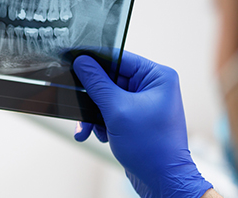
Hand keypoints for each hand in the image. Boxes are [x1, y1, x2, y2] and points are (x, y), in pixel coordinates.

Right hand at [72, 50, 211, 197]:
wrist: (162, 180)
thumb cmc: (152, 148)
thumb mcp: (117, 110)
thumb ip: (97, 83)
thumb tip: (82, 63)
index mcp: (158, 76)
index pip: (120, 58)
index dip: (96, 62)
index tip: (75, 61)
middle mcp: (153, 86)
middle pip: (110, 79)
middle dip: (94, 97)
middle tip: (81, 106)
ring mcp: (145, 103)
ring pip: (107, 97)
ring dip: (95, 113)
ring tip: (88, 128)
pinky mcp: (136, 118)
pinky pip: (111, 111)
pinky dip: (101, 122)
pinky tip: (99, 135)